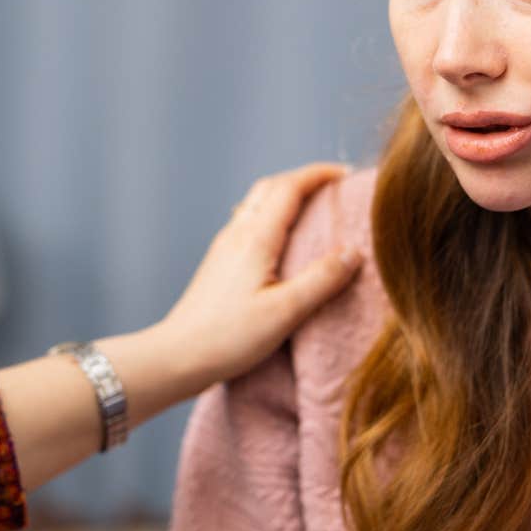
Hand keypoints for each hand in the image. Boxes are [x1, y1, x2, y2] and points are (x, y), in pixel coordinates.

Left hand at [148, 162, 361, 383]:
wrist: (177, 355)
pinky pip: (248, 221)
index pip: (289, 187)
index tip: (347, 174)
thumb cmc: (230, 337)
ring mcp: (224, 246)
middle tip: (334, 187)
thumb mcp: (285, 312)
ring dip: (286, 194)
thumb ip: (321, 279)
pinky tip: (282, 238)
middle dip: (304, 179)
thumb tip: (353, 252)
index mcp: (256, 238)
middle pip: (271, 186)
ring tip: (314, 208)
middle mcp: (237, 233)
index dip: (319, 174)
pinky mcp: (219, 262)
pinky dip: (272, 214)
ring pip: (257, 202)